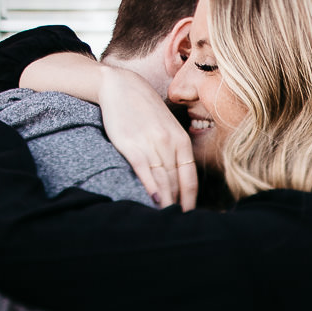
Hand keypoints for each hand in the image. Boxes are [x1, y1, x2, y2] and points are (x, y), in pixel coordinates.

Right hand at [96, 65, 197, 211]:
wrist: (121, 86)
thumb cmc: (144, 109)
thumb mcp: (167, 127)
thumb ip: (173, 150)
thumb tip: (176, 177)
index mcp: (181, 140)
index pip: (190, 179)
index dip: (190, 201)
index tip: (188, 217)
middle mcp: (169, 143)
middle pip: (176, 183)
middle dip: (177, 206)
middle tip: (177, 224)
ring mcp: (150, 144)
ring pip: (163, 181)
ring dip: (165, 202)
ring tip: (165, 220)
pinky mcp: (131, 145)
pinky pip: (144, 171)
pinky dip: (150, 188)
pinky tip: (153, 200)